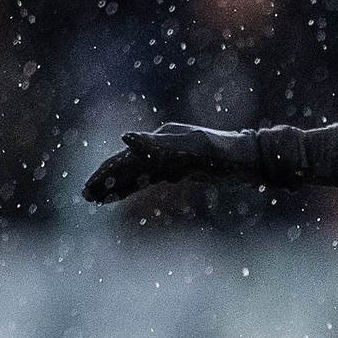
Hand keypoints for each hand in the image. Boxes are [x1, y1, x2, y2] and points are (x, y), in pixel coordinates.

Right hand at [82, 123, 257, 202]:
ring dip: (117, 184)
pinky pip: (150, 177)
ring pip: (136, 172)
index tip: (89, 189)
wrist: (250, 157)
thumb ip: (160, 144)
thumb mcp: (195, 148)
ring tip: (96, 199)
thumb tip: (126, 138)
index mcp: (162, 139)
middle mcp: (163, 145)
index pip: (126, 159)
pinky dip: (134, 186)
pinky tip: (123, 195)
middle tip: (86, 196)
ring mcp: (170, 156)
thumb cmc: (225, 152)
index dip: (107, 174)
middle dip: (106, 179)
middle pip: (127, 164)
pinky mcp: (179, 167)